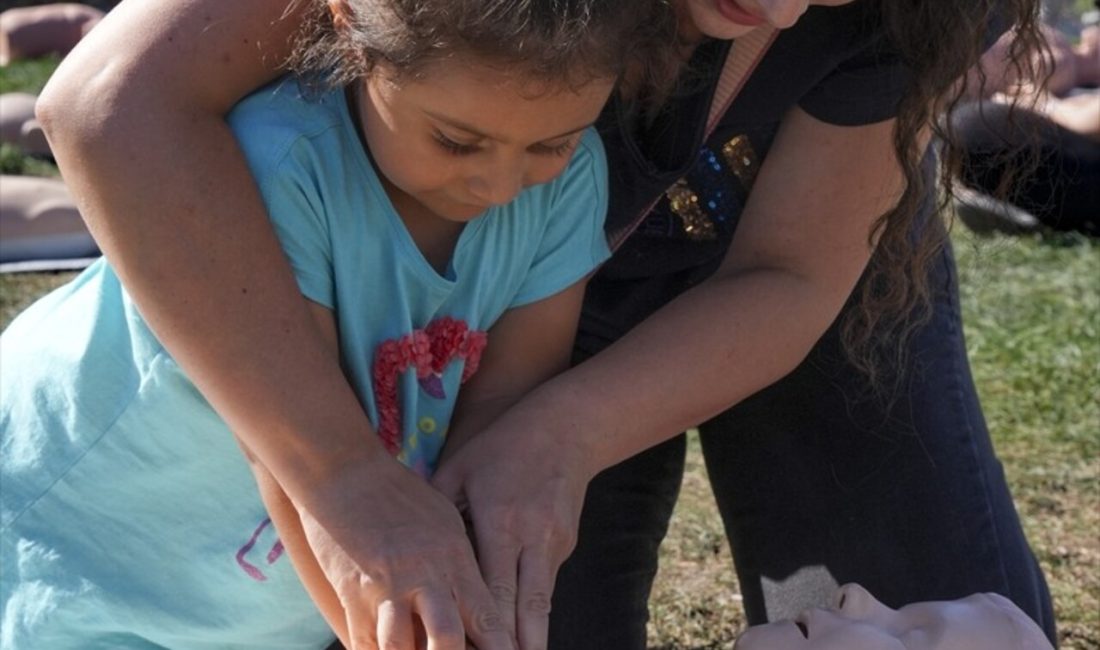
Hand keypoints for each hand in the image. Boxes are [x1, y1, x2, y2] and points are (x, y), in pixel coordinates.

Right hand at [299, 456, 515, 649]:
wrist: (344, 472)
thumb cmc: (398, 493)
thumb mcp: (444, 518)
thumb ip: (461, 561)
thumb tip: (477, 596)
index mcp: (454, 558)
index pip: (486, 615)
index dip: (502, 647)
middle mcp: (424, 576)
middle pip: (448, 639)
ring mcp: (386, 587)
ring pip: (402, 647)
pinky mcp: (352, 593)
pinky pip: (363, 641)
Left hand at [432, 421, 595, 649]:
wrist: (566, 429)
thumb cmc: (501, 446)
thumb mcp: (460, 468)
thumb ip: (435, 507)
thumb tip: (403, 545)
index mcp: (500, 519)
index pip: (492, 586)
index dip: (485, 626)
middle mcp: (531, 536)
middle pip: (525, 606)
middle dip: (516, 646)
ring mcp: (553, 543)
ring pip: (541, 604)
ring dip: (529, 639)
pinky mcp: (565, 545)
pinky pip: (545, 587)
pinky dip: (533, 615)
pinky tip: (523, 638)